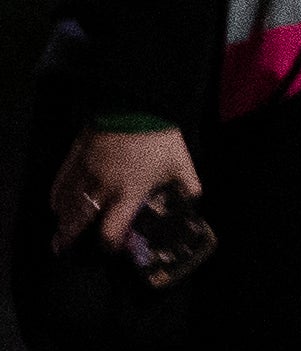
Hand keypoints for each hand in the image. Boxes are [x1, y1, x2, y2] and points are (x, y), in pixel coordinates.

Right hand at [51, 126, 200, 253]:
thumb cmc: (159, 137)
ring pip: (67, 203)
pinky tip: (55, 204)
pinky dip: (56, 195)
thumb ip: (187, 187)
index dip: (109, 244)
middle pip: (78, 221)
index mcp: (127, 194)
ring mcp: (85, 171)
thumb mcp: (181, 164)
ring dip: (62, 220)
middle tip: (63, 248)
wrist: (136, 102)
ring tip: (59, 233)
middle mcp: (101, 189)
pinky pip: (60, 180)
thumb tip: (194, 201)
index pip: (111, 230)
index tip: (111, 247)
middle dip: (69, 237)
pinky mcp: (76, 154)